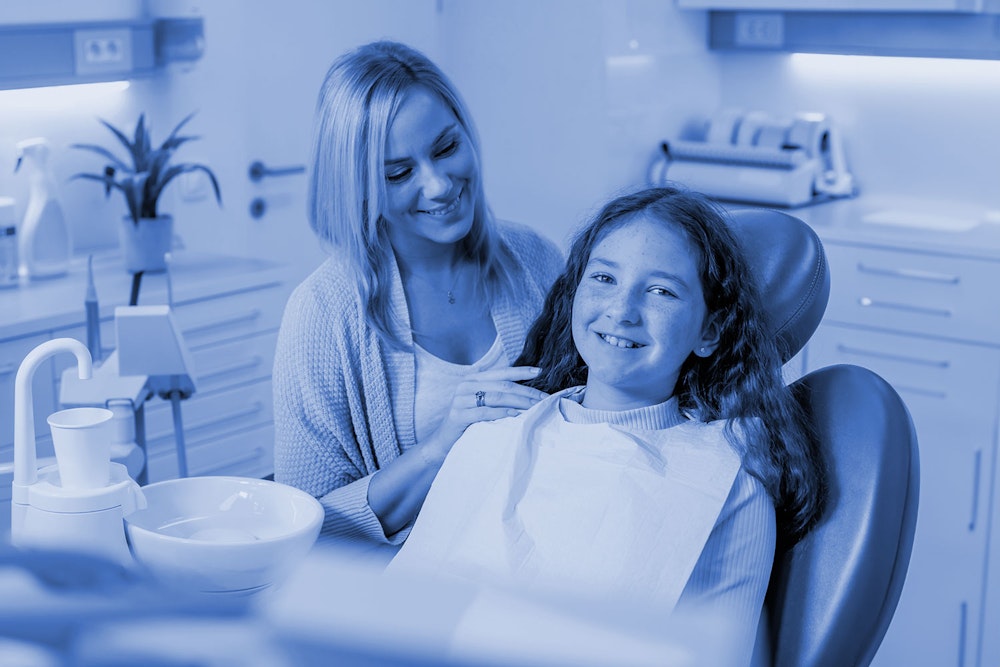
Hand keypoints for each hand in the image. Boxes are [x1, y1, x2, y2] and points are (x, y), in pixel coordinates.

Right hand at [424, 366, 547, 460]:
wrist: (442, 443)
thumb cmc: (467, 424)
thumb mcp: (481, 404)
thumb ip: (497, 395)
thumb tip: (526, 393)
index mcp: (472, 379)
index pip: (501, 372)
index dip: (521, 371)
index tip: (540, 371)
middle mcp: (465, 386)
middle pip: (503, 386)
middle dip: (526, 391)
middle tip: (544, 398)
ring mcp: (460, 400)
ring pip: (496, 397)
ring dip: (519, 402)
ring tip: (535, 407)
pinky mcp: (457, 415)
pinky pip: (484, 412)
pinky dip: (502, 413)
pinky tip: (516, 415)